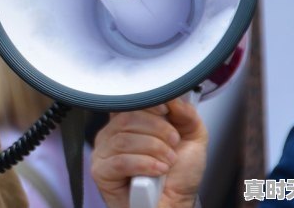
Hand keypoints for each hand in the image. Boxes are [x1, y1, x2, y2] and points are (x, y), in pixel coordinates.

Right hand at [91, 98, 207, 207]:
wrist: (175, 206)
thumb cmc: (177, 178)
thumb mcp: (192, 139)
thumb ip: (187, 114)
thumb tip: (173, 97)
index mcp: (129, 123)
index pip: (129, 101)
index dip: (148, 103)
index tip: (166, 112)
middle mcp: (112, 135)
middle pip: (127, 118)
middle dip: (158, 131)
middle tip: (173, 145)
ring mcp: (103, 153)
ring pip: (124, 139)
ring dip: (154, 150)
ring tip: (167, 162)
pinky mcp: (101, 172)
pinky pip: (120, 160)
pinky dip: (144, 165)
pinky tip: (157, 172)